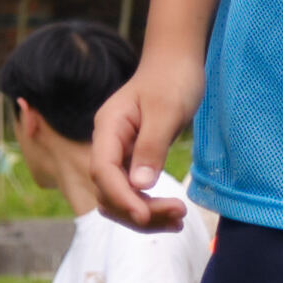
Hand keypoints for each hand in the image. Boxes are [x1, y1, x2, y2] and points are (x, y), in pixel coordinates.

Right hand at [94, 48, 200, 205]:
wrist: (177, 62)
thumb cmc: (172, 79)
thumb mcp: (166, 110)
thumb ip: (151, 147)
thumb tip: (139, 185)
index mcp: (108, 127)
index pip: (103, 171)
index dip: (121, 197)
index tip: (146, 215)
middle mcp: (108, 144)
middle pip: (109, 191)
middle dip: (139, 209)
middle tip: (178, 215)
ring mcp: (119, 154)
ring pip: (120, 197)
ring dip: (146, 213)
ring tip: (179, 219)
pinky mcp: (133, 160)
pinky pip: (134, 192)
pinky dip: (151, 205)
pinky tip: (173, 214)